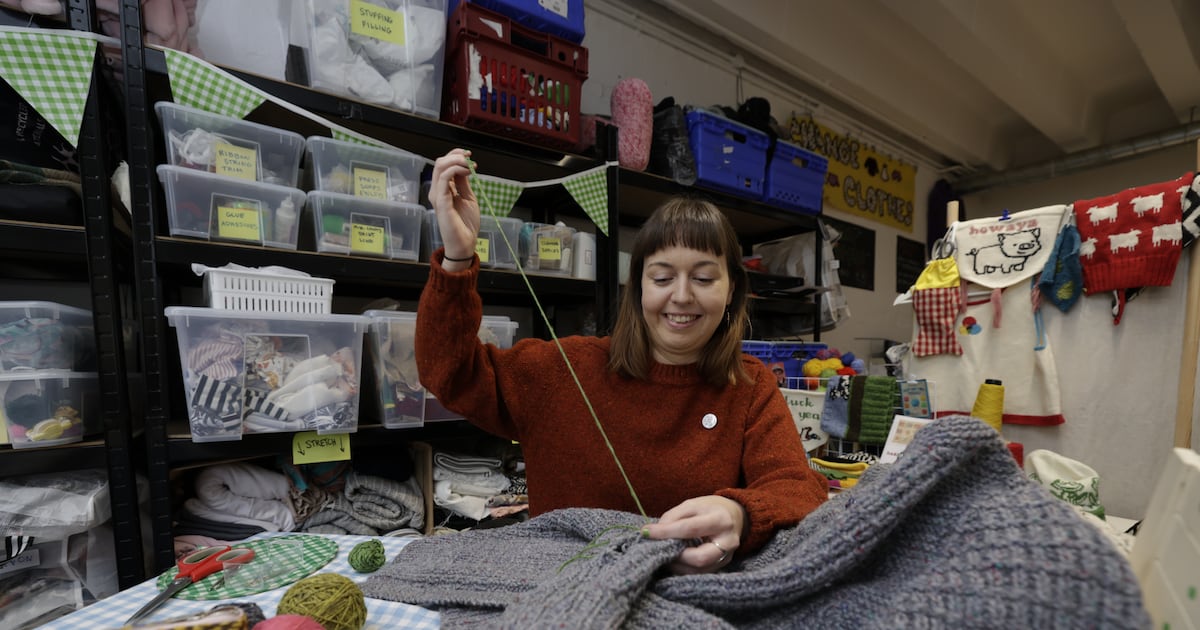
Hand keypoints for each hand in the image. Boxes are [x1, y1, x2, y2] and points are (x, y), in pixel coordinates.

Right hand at [430, 148, 479, 268]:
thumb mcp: (468, 198)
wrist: (465, 243)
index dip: (455, 156)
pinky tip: (466, 172)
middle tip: (469, 158)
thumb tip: (463, 167)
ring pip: (440, 167)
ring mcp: (437, 196)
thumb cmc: (466, 224)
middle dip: (455, 155)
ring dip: (456, 160)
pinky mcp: (441, 201)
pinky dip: (455, 170)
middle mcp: (437, 191)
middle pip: (440, 163)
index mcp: (443, 190)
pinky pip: (443, 178)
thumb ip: (463, 183)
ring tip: (469, 165)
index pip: (444, 166)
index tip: (469, 156)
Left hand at [641, 495, 745, 574]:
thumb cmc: (710, 509)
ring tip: (664, 555)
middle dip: (675, 556)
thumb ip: (673, 517)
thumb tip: (654, 532)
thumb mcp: (692, 505)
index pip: (689, 528)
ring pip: (699, 570)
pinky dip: (683, 569)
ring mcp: (726, 557)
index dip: (666, 532)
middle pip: (699, 558)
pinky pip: (700, 573)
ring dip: (677, 565)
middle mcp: (727, 542)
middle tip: (658, 549)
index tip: (646, 532)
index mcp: (720, 520)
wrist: (735, 517)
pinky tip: (674, 561)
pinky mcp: (722, 567)